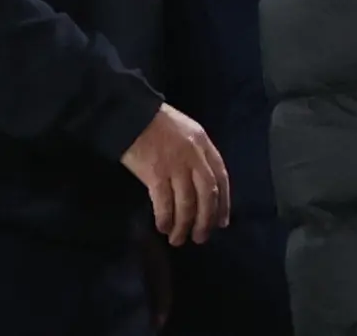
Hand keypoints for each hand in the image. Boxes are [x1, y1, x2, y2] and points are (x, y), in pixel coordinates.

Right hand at [120, 103, 230, 245]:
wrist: (132, 116)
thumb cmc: (158, 124)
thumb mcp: (188, 132)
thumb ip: (198, 155)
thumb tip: (202, 185)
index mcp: (204, 144)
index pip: (221, 177)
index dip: (224, 202)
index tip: (222, 222)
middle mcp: (194, 156)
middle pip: (207, 193)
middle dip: (206, 219)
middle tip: (201, 238)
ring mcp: (175, 165)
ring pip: (187, 202)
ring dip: (184, 225)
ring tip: (179, 240)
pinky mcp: (155, 174)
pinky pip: (164, 202)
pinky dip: (166, 218)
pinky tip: (163, 228)